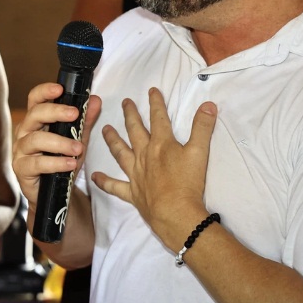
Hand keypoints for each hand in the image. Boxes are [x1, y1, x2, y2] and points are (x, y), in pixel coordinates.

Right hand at [12, 83, 101, 205]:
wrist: (55, 193)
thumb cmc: (62, 161)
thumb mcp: (78, 139)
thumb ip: (85, 121)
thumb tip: (95, 100)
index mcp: (36, 120)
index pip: (35, 99)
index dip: (44, 91)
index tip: (60, 88)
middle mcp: (25, 132)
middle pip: (34, 114)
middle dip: (54, 112)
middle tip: (75, 114)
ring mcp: (20, 150)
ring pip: (35, 139)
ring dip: (59, 142)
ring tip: (78, 148)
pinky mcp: (21, 169)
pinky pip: (36, 163)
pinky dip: (55, 163)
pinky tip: (70, 164)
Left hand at [91, 88, 215, 241]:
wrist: (176, 212)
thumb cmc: (188, 182)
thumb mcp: (199, 152)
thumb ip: (202, 127)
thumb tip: (208, 104)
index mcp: (161, 144)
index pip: (158, 118)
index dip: (155, 103)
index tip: (151, 90)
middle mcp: (144, 155)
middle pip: (135, 130)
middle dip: (130, 115)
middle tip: (124, 102)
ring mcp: (135, 173)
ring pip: (120, 152)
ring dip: (112, 140)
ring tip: (104, 129)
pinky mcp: (132, 192)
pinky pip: (114, 186)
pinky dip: (104, 182)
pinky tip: (94, 177)